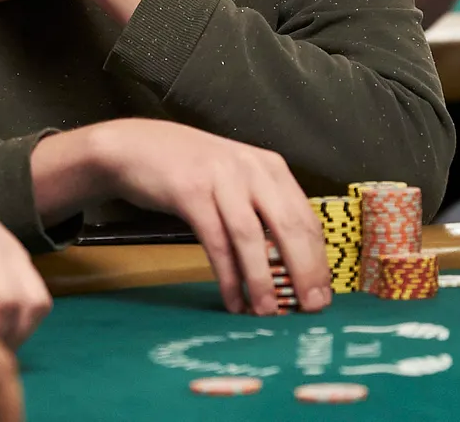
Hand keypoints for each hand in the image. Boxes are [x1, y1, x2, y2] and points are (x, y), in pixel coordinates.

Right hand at [41, 120, 331, 317]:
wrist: (135, 146)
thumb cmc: (191, 169)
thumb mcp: (237, 179)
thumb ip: (263, 209)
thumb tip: (292, 264)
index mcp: (270, 167)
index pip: (306, 218)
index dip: (318, 259)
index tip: (324, 293)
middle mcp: (251, 169)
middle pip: (288, 227)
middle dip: (304, 271)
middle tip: (311, 307)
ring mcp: (221, 178)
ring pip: (251, 237)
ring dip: (263, 280)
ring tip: (269, 313)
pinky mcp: (191, 192)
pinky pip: (216, 242)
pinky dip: (228, 275)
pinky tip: (233, 300)